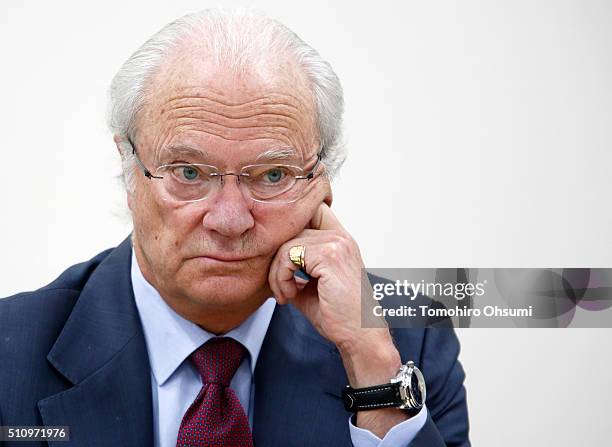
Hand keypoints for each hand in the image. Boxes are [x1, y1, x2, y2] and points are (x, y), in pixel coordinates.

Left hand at [268, 203, 410, 435]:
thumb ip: (294, 269)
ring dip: (278, 273)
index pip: (314, 210)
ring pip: (287, 244)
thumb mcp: (310, 287)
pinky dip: (282, 277)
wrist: (359, 336)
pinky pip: (289, 255)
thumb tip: (267, 264)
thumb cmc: (339, 316)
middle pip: (292, 229)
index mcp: (340, 241)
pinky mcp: (329, 256)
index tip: (285, 256)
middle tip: (281, 288)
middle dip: (278, 259)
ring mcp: (336, 244)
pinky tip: (290, 295)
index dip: (294, 224)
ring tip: (285, 294)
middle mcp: (340, 238)